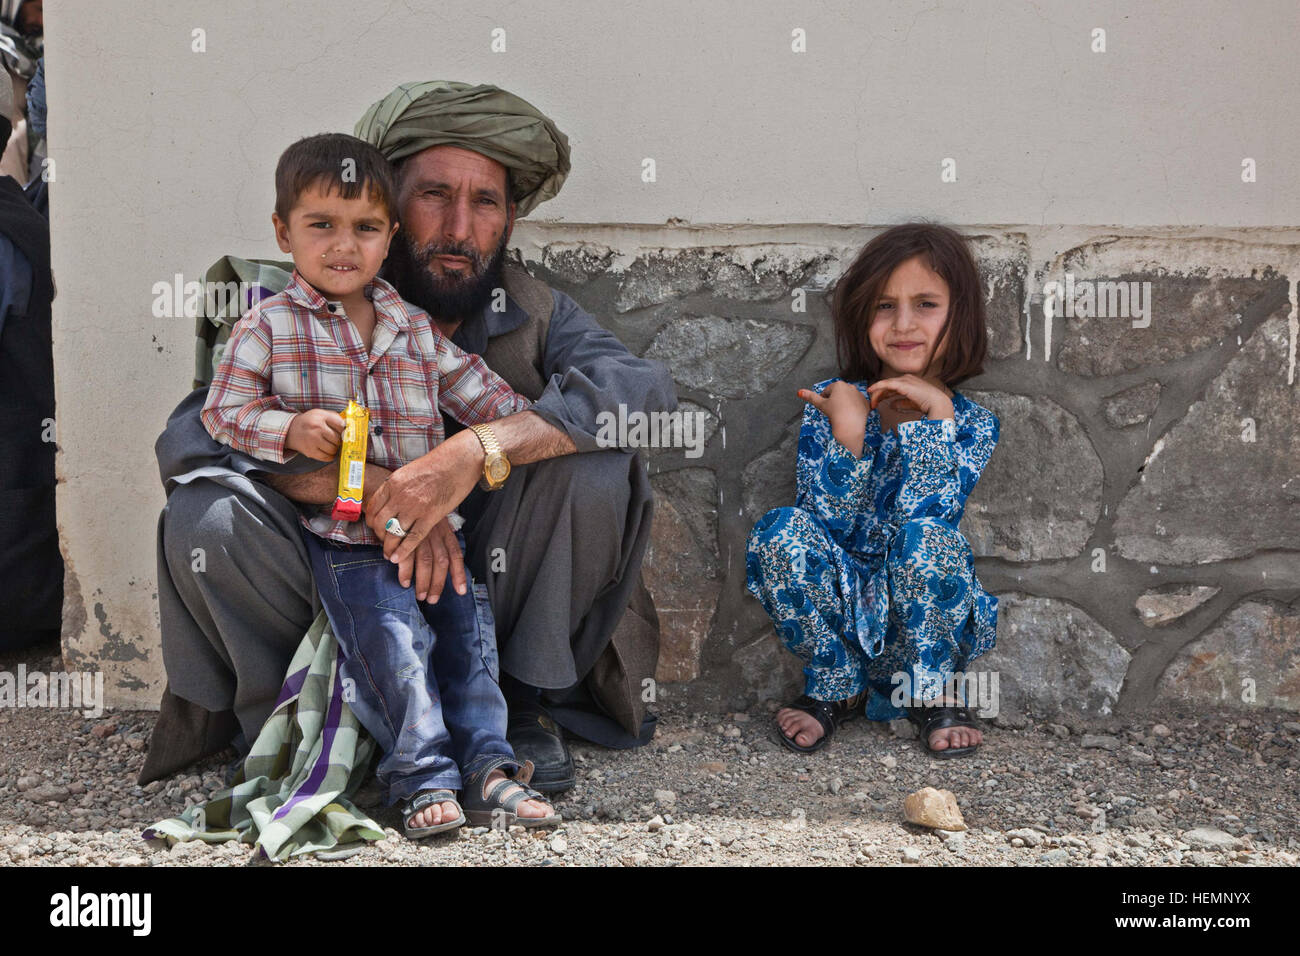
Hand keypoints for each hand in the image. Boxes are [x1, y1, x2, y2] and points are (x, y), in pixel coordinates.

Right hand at [286, 408, 344, 460]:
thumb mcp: (320, 414)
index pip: (340, 425)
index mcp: (320, 417)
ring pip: (333, 449)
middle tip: (336, 439)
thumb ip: (334, 417)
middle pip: (337, 438)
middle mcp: (316, 428)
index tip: (344, 432)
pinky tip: (328, 451)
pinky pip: (327, 457)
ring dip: (335, 448)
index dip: (344, 430)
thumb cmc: (309, 422)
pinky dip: (330, 456)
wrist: (290, 430)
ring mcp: (313, 441)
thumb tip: (349, 426)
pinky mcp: (310, 452)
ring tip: (331, 445)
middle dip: (339, 440)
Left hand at [364, 429, 484, 566]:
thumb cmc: (438, 464)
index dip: (371, 520)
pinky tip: (397, 558)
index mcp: (393, 483)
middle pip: (380, 523)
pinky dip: (403, 551)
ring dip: (389, 546)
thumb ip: (398, 486)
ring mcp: (415, 507)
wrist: (459, 461)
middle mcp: (400, 496)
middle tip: (382, 542)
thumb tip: (391, 499)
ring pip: (394, 533)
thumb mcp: (409, 471)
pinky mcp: (430, 517)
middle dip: (379, 536)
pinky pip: (412, 538)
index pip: (373, 507)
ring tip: (389, 553)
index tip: (374, 527)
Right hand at [392, 517, 467, 603]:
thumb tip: (447, 563)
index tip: (461, 591)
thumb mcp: (436, 520)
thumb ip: (441, 540)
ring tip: (419, 595)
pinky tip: (404, 581)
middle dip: (438, 583)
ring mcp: (420, 533)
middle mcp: (435, 533)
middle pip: (441, 562)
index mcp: (445, 531)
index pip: (455, 554)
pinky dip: (405, 571)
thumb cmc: (420, 510)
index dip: (459, 573)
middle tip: (432, 599)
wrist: (403, 490)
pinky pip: (406, 556)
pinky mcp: (404, 534)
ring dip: (422, 581)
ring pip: (425, 561)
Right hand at [799, 381, 871, 456]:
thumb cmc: (834, 414)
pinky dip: (854, 410)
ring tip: (841, 415)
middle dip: (835, 402)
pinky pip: (857, 406)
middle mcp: (850, 386)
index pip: (827, 392)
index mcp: (838, 384)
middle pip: (838, 395)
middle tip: (833, 413)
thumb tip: (799, 391)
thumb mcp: (821, 405)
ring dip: (844, 406)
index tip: (826, 408)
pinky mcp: (866, 403)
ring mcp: (859, 394)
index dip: (824, 401)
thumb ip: (810, 397)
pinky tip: (851, 416)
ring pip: (848, 400)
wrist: (850, 426)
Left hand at [865, 374, 953, 422]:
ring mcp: (905, 379)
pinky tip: (871, 390)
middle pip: (888, 385)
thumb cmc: (928, 404)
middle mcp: (907, 378)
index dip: (884, 394)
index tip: (877, 402)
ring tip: (872, 402)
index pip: (893, 387)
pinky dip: (877, 386)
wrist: (937, 403)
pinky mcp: (902, 383)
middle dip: (879, 394)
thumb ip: (902, 403)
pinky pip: (886, 383)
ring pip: (886, 385)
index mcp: (910, 382)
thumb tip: (891, 405)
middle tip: (872, 404)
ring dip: (877, 393)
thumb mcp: (912, 404)